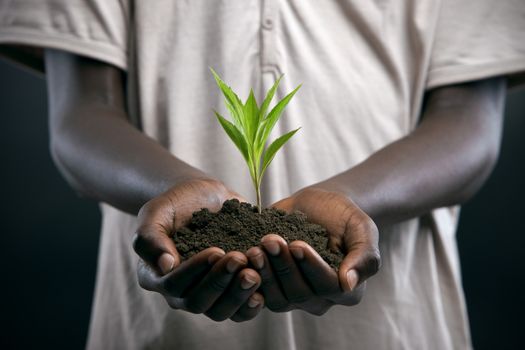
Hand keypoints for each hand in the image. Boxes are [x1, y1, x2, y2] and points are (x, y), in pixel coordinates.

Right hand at [133, 178, 263, 321]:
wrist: (205, 198)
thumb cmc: (176, 204)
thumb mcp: (156, 212)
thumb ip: (151, 238)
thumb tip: (165, 267)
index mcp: (156, 276)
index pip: (173, 285)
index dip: (195, 271)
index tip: (216, 250)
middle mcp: (180, 293)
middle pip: (198, 304)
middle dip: (220, 282)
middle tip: (239, 259)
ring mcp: (207, 294)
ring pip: (220, 312)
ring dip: (238, 295)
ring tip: (253, 274)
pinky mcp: (230, 292)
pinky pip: (240, 311)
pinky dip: (251, 305)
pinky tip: (262, 290)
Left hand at [246, 187, 379, 314]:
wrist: (316, 206)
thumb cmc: (343, 216)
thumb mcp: (361, 227)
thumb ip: (364, 255)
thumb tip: (349, 283)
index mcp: (346, 289)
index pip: (328, 286)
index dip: (311, 267)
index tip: (297, 244)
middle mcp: (320, 299)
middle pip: (300, 294)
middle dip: (284, 266)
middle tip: (270, 241)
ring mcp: (293, 295)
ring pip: (277, 298)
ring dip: (265, 273)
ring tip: (255, 248)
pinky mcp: (272, 287)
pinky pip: (257, 293)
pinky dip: (250, 276)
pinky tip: (242, 256)